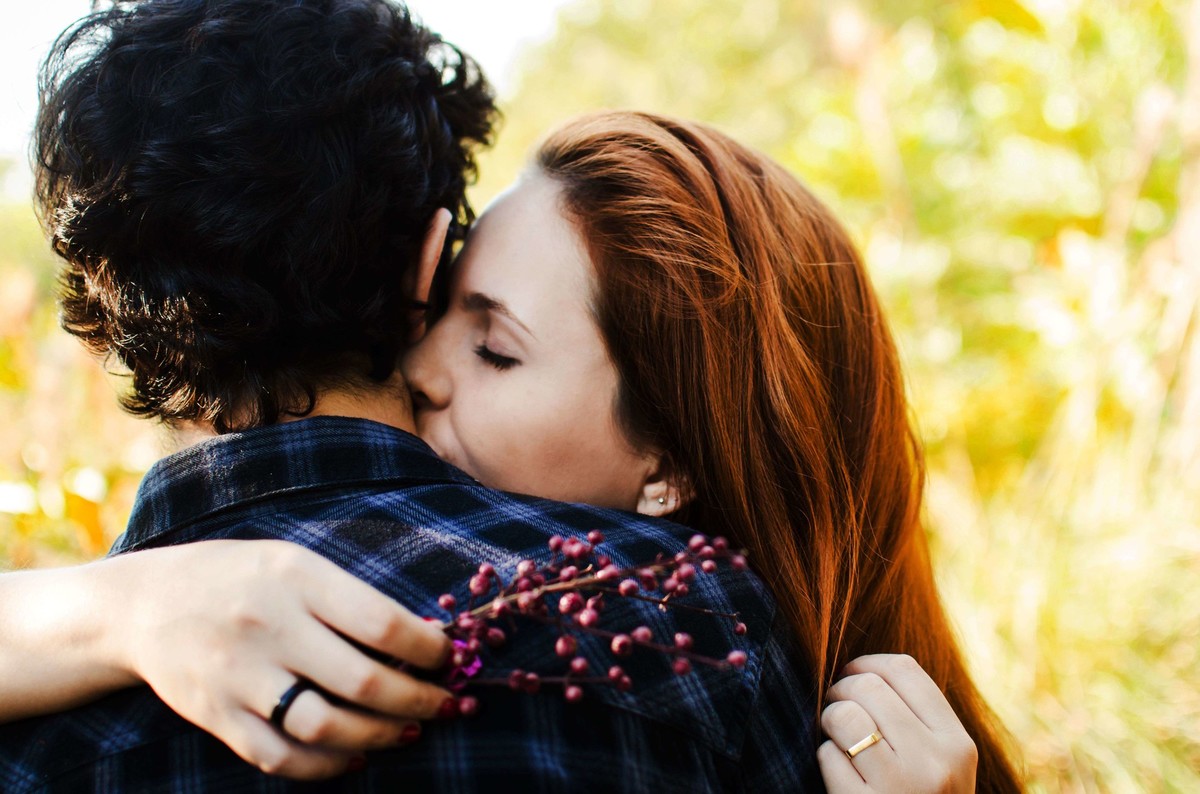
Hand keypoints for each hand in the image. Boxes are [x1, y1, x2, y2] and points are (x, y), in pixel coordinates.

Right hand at [105, 540, 452, 778]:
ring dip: (379, 736)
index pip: (382, 622)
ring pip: (326, 727)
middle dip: (419, 699)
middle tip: (446, 704)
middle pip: (363, 681)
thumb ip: (349, 596)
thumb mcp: (293, 563)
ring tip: (407, 731)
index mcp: (296, 578)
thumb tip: (423, 637)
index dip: (428, 649)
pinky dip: (326, 767)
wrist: (143, 604)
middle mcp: (270, 627)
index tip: (452, 657)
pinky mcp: (218, 716)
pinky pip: (281, 757)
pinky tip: (353, 757)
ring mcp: (240, 676)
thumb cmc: (239, 577)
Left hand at [817, 654, 977, 792]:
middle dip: (840, 690)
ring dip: (829, 721)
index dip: (867, 663)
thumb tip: (864, 669)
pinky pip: (828, 756)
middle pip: (867, 686)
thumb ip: (917, 720)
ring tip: (837, 737)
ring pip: (844, 716)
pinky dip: (826, 759)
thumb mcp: (942, 764)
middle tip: (836, 708)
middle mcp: (935, 762)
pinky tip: (840, 774)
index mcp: (957, 744)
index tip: (852, 674)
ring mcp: (901, 787)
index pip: (904, 670)